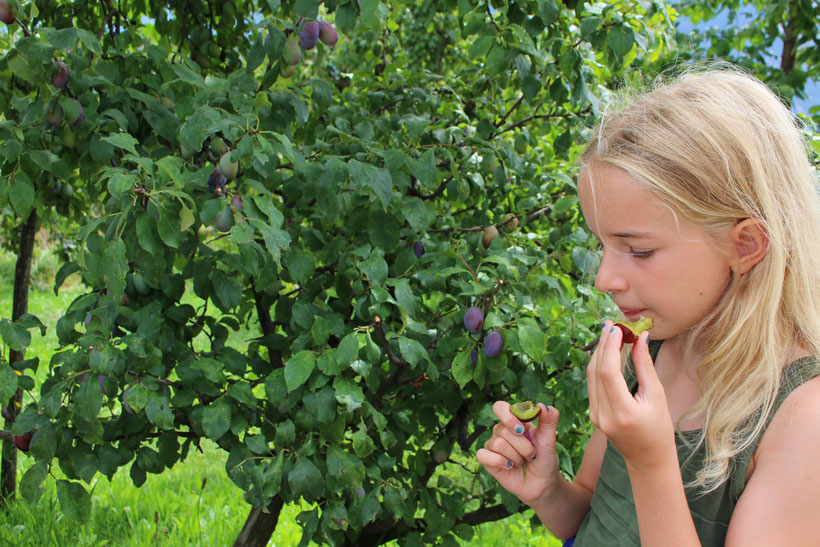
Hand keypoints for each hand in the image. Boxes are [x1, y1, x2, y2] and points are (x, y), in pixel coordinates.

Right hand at [476, 401, 561, 502]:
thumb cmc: (545, 459)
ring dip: (515, 457)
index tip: (522, 430)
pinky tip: (509, 467)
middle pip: (503, 430)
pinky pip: (483, 455)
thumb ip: (549, 420)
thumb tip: (542, 406)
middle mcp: (501, 431)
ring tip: (522, 462)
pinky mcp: (487, 460)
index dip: (508, 417)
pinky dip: (499, 462)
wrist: (542, 483)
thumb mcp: (550, 439)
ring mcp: (493, 445)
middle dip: (522, 446)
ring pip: (497, 444)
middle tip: (531, 454)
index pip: (500, 408)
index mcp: (514, 421)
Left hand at [587, 321, 675, 469]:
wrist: (648, 459)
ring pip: (590, 376)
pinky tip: (607, 352)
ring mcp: (594, 415)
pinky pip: (592, 384)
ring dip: (599, 352)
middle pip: (595, 371)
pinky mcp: (593, 414)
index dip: (610, 347)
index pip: (608, 372)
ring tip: (609, 332)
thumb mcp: (657, 397)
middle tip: (611, 324)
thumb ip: (645, 366)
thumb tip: (641, 337)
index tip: (617, 328)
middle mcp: (603, 414)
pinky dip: (598, 365)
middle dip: (603, 345)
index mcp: (621, 412)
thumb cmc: (659, 429)